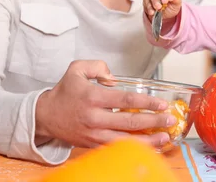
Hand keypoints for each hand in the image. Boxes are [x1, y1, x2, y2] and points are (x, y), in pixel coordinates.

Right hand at [35, 60, 174, 148]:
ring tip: (165, 138)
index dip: (146, 103)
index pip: (125, 101)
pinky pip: (117, 149)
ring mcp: (94, 134)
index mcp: (93, 97)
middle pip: (129, 122)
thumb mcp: (77, 69)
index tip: (161, 104)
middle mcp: (94, 118)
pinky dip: (134, 150)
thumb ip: (98, 66)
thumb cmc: (64, 92)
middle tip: (170, 120)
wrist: (45, 116)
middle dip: (153, 122)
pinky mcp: (93, 145)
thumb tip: (114, 77)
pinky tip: (148, 148)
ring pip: (125, 141)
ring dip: (148, 142)